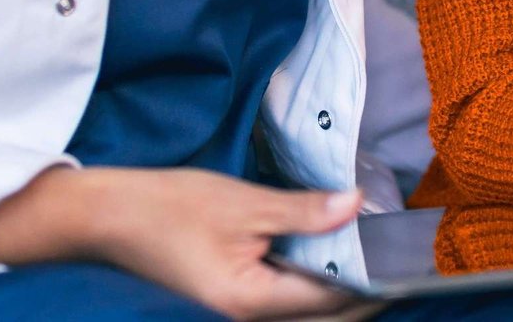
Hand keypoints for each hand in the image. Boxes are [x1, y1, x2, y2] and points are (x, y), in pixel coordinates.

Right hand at [0, 164, 362, 318]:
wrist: (106, 217)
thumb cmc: (168, 207)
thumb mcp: (242, 202)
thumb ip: (303, 210)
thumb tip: (356, 206)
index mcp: (252, 302)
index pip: (333, 299)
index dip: (373, 279)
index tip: (406, 257)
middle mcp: (247, 320)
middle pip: (323, 318)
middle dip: (359, 293)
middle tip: (391, 260)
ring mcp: (237, 313)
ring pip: (303, 312)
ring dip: (334, 288)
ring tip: (362, 253)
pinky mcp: (229, 299)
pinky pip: (283, 301)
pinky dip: (307, 282)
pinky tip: (319, 253)